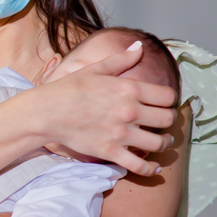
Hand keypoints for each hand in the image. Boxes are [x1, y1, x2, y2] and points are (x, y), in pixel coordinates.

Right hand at [29, 44, 178, 175]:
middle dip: (169, 120)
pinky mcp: (111, 152)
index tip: (165, 103)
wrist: (47, 112)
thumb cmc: (69, 88)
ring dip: (164, 143)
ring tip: (162, 142)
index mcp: (129, 88)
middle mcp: (130, 111)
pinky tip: (154, 169)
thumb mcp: (96, 69)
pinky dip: (150, 170)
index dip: (169, 100)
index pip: (167, 96)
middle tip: (164, 122)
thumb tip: (139, 46)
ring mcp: (121, 134)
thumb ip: (121, 59)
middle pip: (167, 119)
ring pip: (158, 144)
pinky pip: (139, 166)